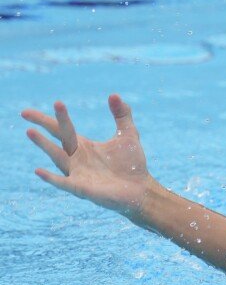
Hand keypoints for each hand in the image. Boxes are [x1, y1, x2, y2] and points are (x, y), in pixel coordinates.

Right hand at [23, 94, 157, 216]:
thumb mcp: (127, 135)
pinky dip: (51, 178)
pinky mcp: (82, 189)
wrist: (140, 190)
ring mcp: (77, 173)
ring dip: (44, 145)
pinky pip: (63, 183)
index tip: (54, 102)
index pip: (65, 129)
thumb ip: (122, 115)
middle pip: (58, 138)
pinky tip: (39, 171)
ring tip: (30, 132)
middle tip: (25, 112)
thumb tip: (114, 94)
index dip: (58, 116)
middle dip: (44, 125)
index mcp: (84, 146)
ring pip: (57, 157)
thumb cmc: (131, 165)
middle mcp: (76, 158)